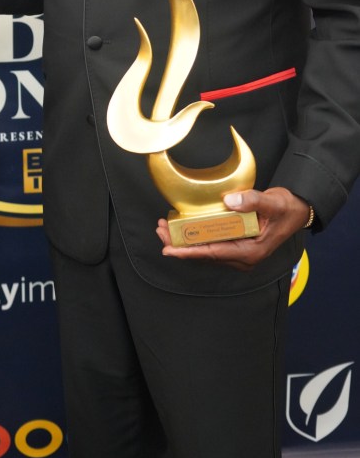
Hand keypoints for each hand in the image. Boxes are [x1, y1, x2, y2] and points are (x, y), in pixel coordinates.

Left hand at [155, 187, 309, 270]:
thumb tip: (229, 201)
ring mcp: (239, 251)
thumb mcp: (272, 202)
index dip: (189, 252)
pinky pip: (212, 243)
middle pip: (205, 254)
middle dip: (181, 245)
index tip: (169, 251)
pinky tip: (183, 228)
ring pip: (206, 250)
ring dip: (185, 241)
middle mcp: (243, 256)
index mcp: (251, 251)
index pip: (213, 253)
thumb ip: (252, 201)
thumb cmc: (285, 208)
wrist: (297, 209)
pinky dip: (196, 237)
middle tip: (160, 232)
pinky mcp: (237, 243)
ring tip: (164, 229)